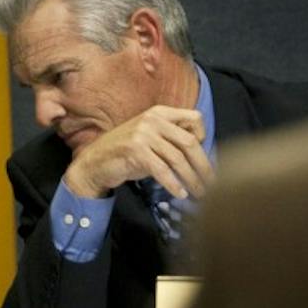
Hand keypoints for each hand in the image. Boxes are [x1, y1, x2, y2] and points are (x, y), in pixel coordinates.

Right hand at [63, 106, 212, 199]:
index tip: (203, 155)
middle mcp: (153, 119)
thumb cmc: (128, 153)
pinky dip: (173, 184)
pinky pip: (162, 170)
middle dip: (203, 165)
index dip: (203, 136)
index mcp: (160, 113)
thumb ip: (172, 140)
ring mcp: (143, 134)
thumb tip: (202, 157)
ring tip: (200, 193)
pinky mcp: (135, 150)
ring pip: (178, 159)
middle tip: (212, 183)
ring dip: (192, 179)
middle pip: (189, 142)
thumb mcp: (151, 139)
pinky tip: (180, 194)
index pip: (194, 118)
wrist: (94, 162)